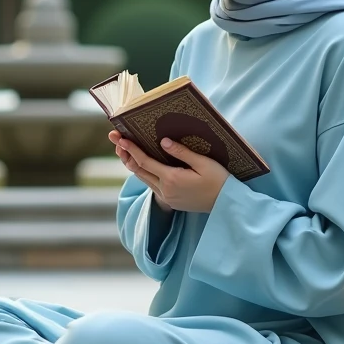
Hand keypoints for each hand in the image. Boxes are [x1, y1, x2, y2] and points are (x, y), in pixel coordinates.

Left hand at [108, 130, 228, 213]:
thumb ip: (182, 152)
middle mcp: (165, 190)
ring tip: (124, 150)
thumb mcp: (204, 163)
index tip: (121, 139)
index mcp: (172, 179)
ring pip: (143, 179)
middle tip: (116, 140)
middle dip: (126, 154)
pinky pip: (152, 185)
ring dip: (133, 164)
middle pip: (139, 171)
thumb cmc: (219, 180)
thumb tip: (162, 141)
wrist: (227, 205)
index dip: (132, 149)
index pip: (145, 162)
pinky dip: (144, 173)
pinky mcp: (171, 202)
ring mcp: (167, 198)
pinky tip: (141, 164)